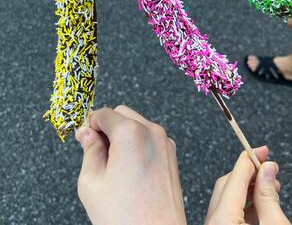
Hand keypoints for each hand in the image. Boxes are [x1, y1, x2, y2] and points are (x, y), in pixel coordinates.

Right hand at [76, 106, 186, 224]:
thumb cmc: (125, 217)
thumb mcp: (92, 182)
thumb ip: (88, 150)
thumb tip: (86, 132)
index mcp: (130, 133)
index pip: (103, 113)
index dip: (90, 125)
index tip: (84, 138)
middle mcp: (151, 131)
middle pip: (121, 113)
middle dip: (107, 127)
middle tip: (97, 153)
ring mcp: (164, 141)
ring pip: (136, 123)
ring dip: (122, 135)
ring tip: (115, 167)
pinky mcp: (171, 153)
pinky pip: (149, 137)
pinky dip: (137, 143)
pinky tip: (130, 170)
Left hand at [204, 147, 290, 224]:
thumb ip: (268, 196)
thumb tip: (267, 169)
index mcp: (222, 219)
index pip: (234, 178)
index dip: (250, 160)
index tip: (262, 150)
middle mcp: (213, 224)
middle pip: (228, 186)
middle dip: (249, 174)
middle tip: (269, 167)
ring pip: (228, 199)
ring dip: (248, 189)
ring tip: (270, 186)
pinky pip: (228, 214)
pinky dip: (245, 205)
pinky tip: (262, 203)